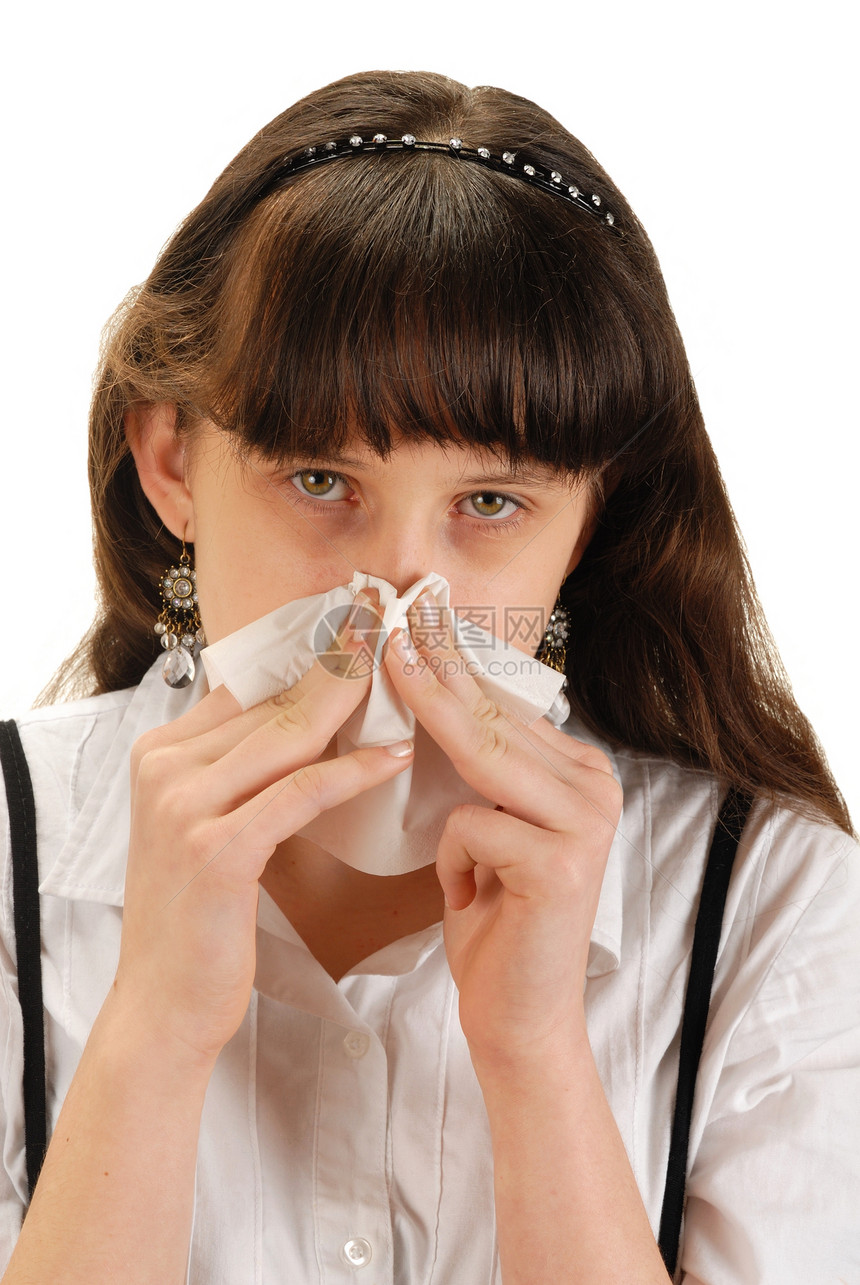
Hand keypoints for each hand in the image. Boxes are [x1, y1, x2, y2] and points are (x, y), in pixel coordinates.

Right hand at [114, 592, 413, 1066]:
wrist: (164, 1006)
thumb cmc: (202, 916)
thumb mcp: (211, 824)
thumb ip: (245, 768)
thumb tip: (309, 714)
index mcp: (161, 752)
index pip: (252, 685)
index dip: (313, 651)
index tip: (364, 617)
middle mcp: (164, 767)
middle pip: (274, 701)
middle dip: (341, 657)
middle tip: (393, 614)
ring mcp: (183, 806)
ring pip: (289, 734)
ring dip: (355, 696)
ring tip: (408, 665)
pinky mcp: (215, 849)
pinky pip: (300, 792)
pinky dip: (353, 771)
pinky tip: (396, 754)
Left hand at [383, 594, 620, 1073]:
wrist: (519, 1019)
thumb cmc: (495, 922)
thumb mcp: (486, 831)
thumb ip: (479, 770)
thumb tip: (432, 692)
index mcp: (581, 774)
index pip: (506, 706)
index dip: (454, 663)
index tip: (415, 618)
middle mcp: (596, 788)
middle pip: (495, 718)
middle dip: (437, 665)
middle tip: (393, 616)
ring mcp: (586, 822)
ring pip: (485, 754)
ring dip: (430, 718)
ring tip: (391, 662)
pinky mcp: (562, 863)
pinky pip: (472, 826)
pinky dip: (451, 858)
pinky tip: (468, 896)